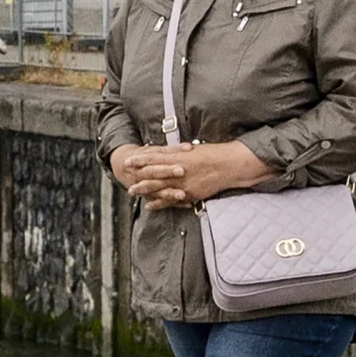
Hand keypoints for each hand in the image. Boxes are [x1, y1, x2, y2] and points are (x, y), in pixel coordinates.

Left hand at [116, 140, 274, 208]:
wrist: (229, 165)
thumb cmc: (214, 154)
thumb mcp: (194, 150)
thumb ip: (180, 153)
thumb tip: (169, 153)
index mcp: (178, 156)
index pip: (154, 157)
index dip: (140, 159)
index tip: (129, 160)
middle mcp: (178, 170)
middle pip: (152, 174)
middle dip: (138, 176)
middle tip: (125, 178)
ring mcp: (183, 183)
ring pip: (159, 187)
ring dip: (144, 190)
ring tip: (132, 192)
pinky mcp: (190, 193)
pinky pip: (171, 200)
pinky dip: (160, 203)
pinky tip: (150, 206)